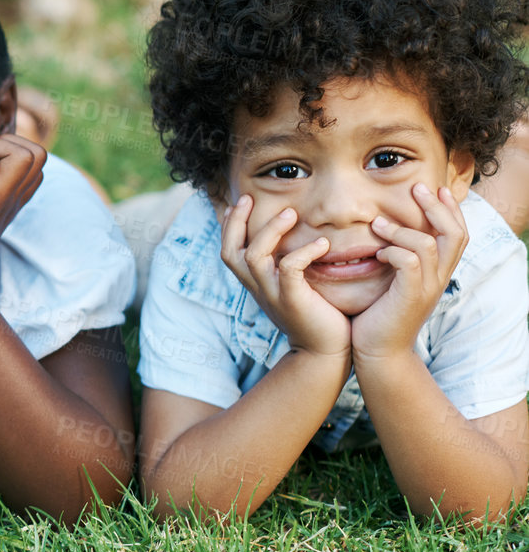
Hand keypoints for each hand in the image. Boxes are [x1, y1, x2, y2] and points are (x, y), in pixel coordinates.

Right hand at [220, 196, 349, 358]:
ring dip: (270, 231)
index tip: (238, 204)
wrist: (324, 353)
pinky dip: (303, 252)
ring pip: (254, 256)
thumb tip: (293, 243)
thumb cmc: (315, 317)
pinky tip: (322, 243)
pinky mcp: (292, 300)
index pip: (228, 251)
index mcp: (255, 284)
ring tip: (291, 213)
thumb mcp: (293, 290)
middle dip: (236, 222)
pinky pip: (289, 269)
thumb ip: (287, 269)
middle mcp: (257, 288)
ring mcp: (272, 294)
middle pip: (230, 251)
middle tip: (250, 199)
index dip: (228, 227)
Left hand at [351, 183, 466, 361]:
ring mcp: (427, 288)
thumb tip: (385, 230)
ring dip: (402, 229)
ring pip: (428, 244)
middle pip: (454, 233)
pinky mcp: (410, 297)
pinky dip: (394, 251)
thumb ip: (398, 258)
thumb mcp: (393, 282)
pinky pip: (409, 263)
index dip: (449, 209)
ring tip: (378, 224)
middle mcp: (439, 278)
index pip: (457, 234)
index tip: (434, 188)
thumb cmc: (379, 314)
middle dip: (436, 207)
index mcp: (438, 272)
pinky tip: (378, 252)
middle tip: (417, 188)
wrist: (377, 352)